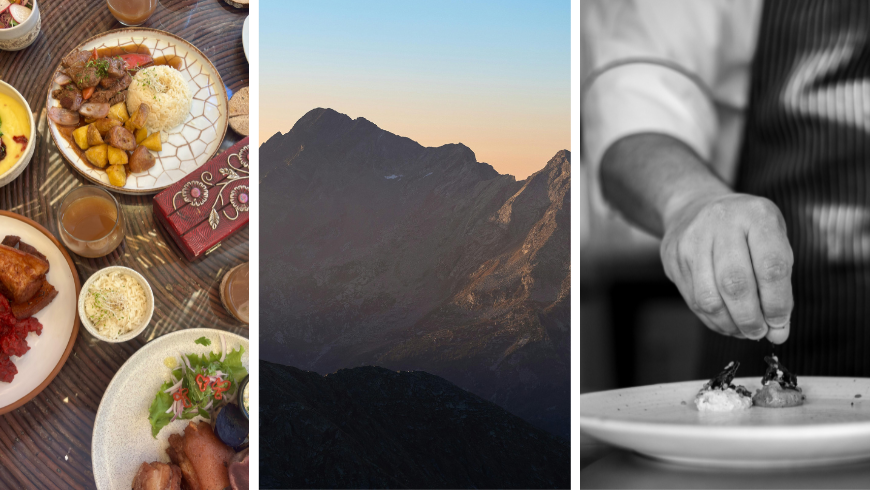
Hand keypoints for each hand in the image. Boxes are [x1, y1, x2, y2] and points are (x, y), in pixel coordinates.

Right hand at [660, 192, 793, 343]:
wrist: (696, 206)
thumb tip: (778, 332)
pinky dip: (713, 320)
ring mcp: (692, 239)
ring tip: (742, 330)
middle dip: (750, 318)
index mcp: (756, 215)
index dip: (777, 303)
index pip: (771, 267)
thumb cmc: (746, 230)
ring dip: (729, 323)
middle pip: (735, 284)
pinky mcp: (673, 257)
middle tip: (759, 333)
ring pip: (709, 298)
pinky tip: (726, 321)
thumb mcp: (772, 242)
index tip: (780, 324)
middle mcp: (721, 222)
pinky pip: (694, 300)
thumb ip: (779, 285)